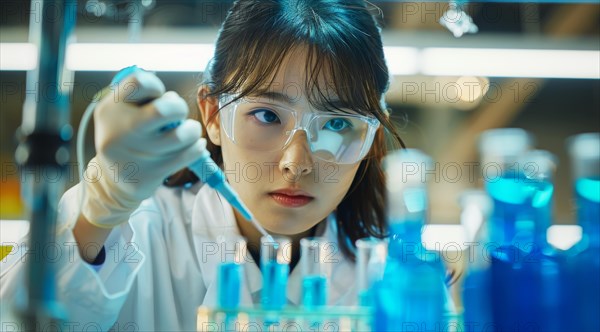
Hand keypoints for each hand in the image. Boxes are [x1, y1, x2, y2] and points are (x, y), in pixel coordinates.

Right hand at [81, 70, 205, 227]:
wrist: (114, 180)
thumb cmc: (127, 136)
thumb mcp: (121, 113)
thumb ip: (142, 98)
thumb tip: (172, 98)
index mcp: (111, 108)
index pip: (139, 82)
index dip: (155, 85)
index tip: (158, 96)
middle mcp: (120, 130)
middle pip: (164, 110)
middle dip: (179, 108)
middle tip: (178, 114)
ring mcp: (136, 154)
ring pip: (180, 135)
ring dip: (192, 130)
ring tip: (189, 131)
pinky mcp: (152, 173)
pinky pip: (187, 155)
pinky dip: (197, 147)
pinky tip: (195, 145)